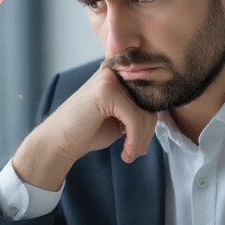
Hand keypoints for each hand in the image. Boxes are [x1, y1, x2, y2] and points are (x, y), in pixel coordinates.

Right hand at [11, 65, 157, 190]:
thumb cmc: (88, 130)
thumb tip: (164, 112)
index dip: (152, 119)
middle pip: (150, 102)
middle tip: (138, 152)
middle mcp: (115, 70)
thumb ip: (139, 109)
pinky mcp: (105, 91)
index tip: (142, 143)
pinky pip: (135, 118)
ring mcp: (109, 78)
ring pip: (144, 111)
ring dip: (141, 139)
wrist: (59, 141)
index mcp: (119, 73)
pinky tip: (125, 152)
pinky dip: (134, 139)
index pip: (151, 93)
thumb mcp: (121, 117)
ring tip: (131, 154)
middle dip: (148, 132)